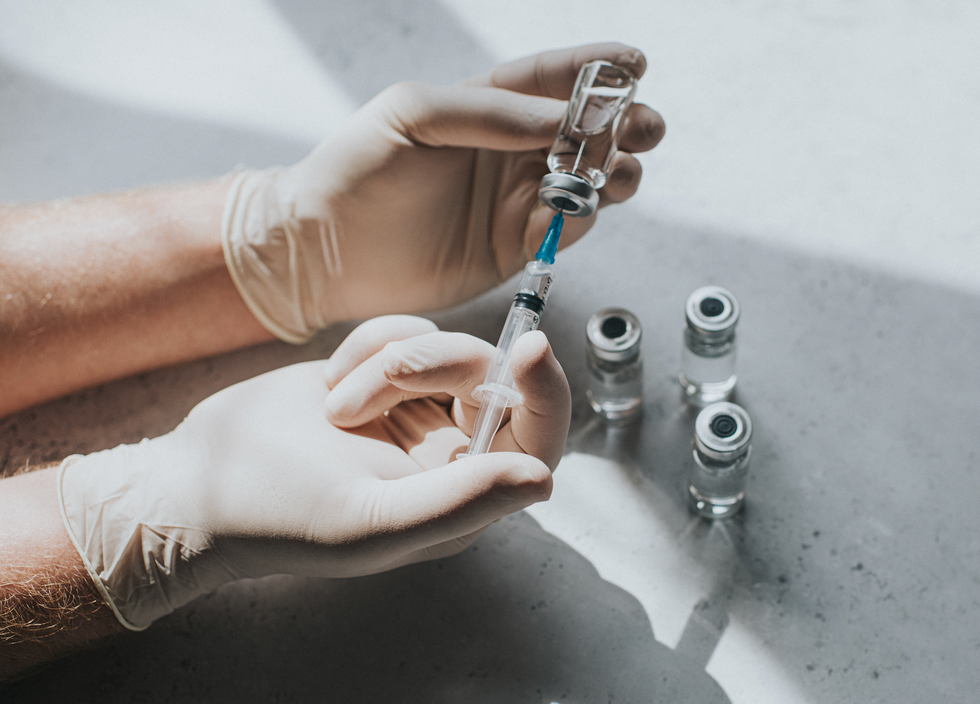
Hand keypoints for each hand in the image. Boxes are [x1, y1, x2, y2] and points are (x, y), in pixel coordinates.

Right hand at [57, 316, 569, 628]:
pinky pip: (407, 330)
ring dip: (384, 362)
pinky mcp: (384, 374)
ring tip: (333, 406)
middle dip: (429, 368)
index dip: (546, 392)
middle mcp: (451, 453)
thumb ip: (460, 502)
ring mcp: (418, 409)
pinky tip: (328, 381)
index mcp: (463, 497)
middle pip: (489, 377)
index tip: (529, 347)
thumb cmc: (280, 515)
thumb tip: (544, 479)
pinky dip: (368, 343)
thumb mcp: (370, 521)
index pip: (538, 439)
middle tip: (355, 399)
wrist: (202, 478)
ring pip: (444, 346)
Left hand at [223, 43, 664, 341]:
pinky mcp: (514, 247)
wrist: (325, 251)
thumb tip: (560, 117)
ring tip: (615, 170)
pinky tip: (574, 207)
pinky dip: (581, 216)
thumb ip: (489, 112)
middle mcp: (507, 152)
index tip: (635, 62)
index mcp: (483, 108)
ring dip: (613, 171)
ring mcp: (514, 201)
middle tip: (643, 126)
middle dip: (623, 125)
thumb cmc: (355, 170)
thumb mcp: (413, 115)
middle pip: (584, 132)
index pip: (550, 80)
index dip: (596, 70)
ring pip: (587, 180)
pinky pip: (565, 227)